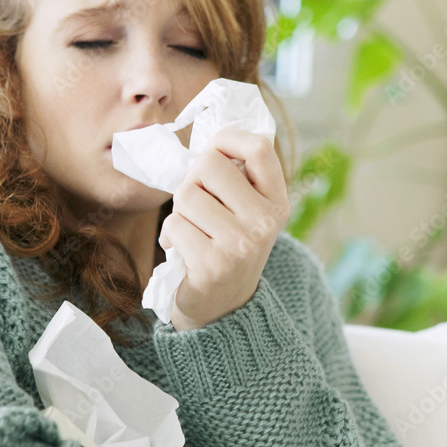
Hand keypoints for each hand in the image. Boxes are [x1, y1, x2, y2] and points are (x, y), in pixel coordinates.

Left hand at [157, 128, 290, 331]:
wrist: (223, 308)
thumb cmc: (226, 246)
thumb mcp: (245, 211)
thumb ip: (236, 176)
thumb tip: (209, 137)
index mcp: (277, 202)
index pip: (259, 147)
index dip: (227, 139)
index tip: (214, 151)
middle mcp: (265, 222)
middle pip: (210, 164)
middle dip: (193, 179)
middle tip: (198, 204)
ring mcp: (240, 245)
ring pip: (187, 194)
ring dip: (179, 212)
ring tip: (193, 232)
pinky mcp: (212, 266)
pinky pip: (174, 225)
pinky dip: (170, 236)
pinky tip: (184, 251)